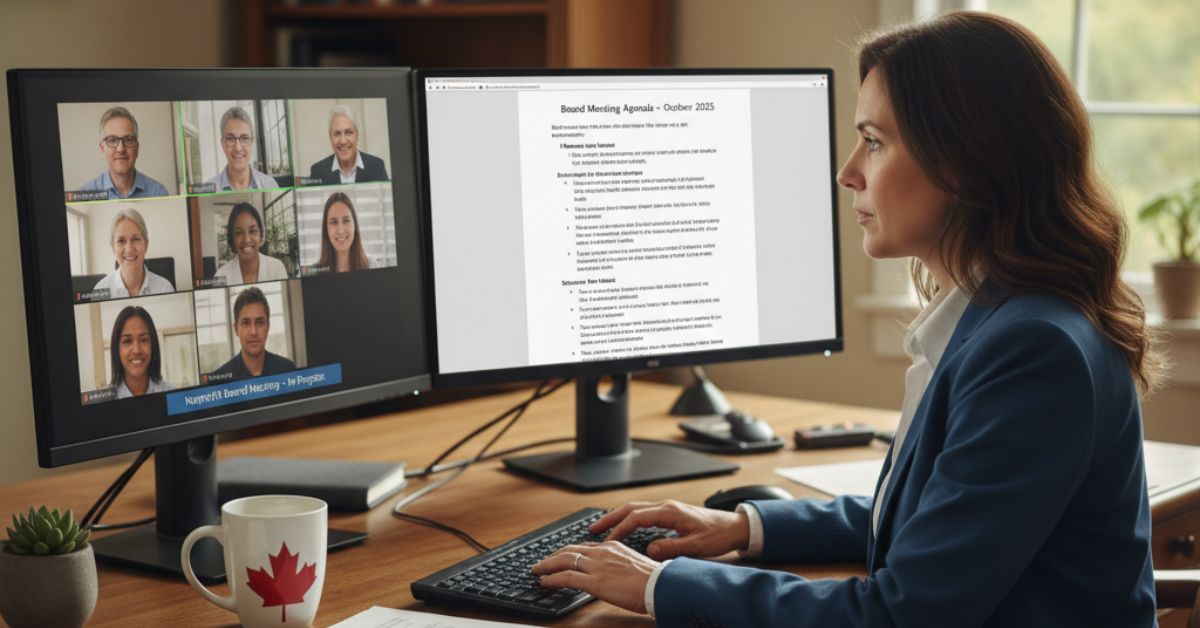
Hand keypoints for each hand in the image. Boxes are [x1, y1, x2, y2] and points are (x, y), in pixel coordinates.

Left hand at [532, 541, 657, 613]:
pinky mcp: (594, 581)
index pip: (584, 547)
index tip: (561, 556)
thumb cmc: (654, 581)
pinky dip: (552, 579)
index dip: (569, 552)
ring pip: (564, 560)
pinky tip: (545, 582)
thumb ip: (620, 566)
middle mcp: (603, 552)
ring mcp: (597, 566)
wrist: (661, 586)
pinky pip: (566, 577)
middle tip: (543, 562)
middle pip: (570, 550)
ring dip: (547, 565)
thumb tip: (614, 575)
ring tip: (538, 570)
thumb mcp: (635, 566)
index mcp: (613, 547)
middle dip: (553, 556)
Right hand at [592, 500, 749, 559]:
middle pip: (630, 508)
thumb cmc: (718, 535)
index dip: (619, 529)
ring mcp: (668, 507)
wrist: (734, 526)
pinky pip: (644, 512)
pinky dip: (630, 518)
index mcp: (670, 511)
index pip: (636, 517)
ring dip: (618, 517)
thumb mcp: (695, 546)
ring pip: (636, 508)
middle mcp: (666, 506)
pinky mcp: (671, 512)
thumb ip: (671, 548)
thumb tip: (650, 549)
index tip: (608, 541)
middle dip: (610, 517)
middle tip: (592, 529)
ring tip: (602, 527)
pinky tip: (624, 527)